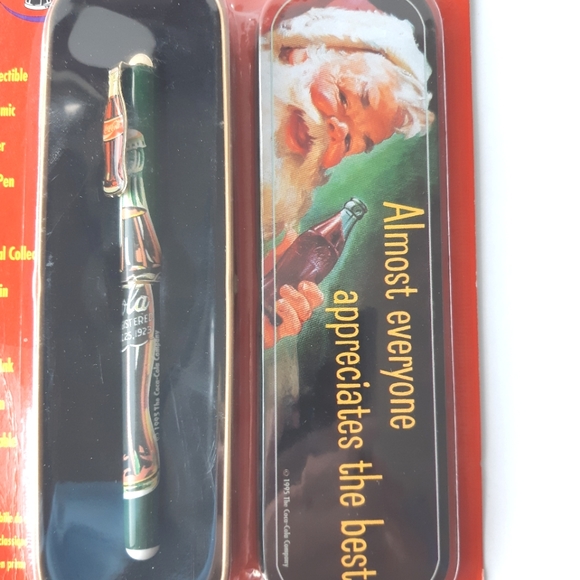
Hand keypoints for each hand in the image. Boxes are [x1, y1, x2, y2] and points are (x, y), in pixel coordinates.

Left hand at [263, 228, 324, 347]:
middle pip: (314, 306)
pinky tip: (277, 308)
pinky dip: (288, 317)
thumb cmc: (252, 287)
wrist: (234, 303)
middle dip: (310, 296)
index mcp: (295, 294)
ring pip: (304, 317)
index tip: (305, 282)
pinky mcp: (277, 333)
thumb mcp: (267, 266)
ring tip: (281, 297)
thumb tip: (292, 232)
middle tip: (298, 286)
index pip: (315, 295)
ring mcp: (286, 322)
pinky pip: (293, 328)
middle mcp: (293, 309)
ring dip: (296, 304)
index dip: (314, 290)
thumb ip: (281, 251)